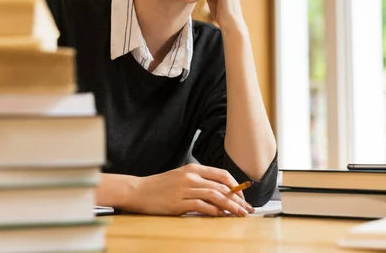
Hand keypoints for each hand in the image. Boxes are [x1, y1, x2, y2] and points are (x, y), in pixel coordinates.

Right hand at [123, 163, 254, 216]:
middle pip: (221, 187)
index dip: (236, 186)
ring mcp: (184, 189)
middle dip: (238, 199)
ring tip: (240, 214)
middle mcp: (191, 177)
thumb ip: (199, 182)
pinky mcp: (178, 202)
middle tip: (247, 209)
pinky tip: (221, 216)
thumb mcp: (181, 177)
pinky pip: (201, 206)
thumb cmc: (160, 186)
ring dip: (231, 206)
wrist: (138, 191)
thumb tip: (220, 193)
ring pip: (215, 196)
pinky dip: (214, 211)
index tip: (243, 197)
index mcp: (193, 168)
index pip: (222, 174)